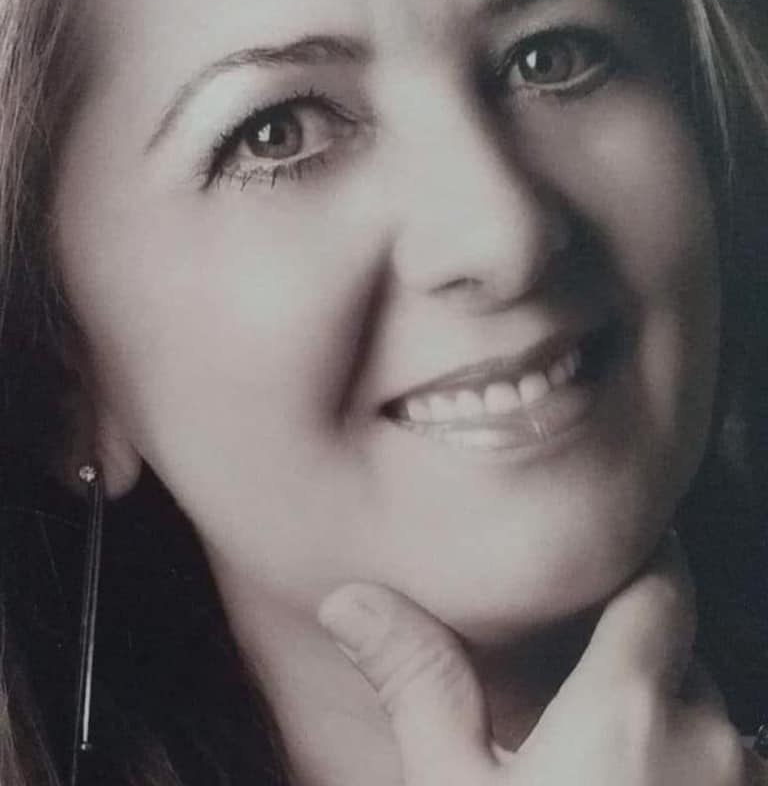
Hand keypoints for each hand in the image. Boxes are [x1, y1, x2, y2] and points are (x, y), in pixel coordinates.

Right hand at [318, 541, 752, 785]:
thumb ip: (416, 679)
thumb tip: (350, 599)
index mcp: (631, 707)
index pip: (661, 583)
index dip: (642, 553)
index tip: (612, 542)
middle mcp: (710, 739)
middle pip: (678, 648)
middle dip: (631, 645)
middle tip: (570, 664)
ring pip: (704, 711)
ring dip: (657, 709)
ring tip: (592, 739)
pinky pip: (718, 763)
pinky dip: (678, 759)